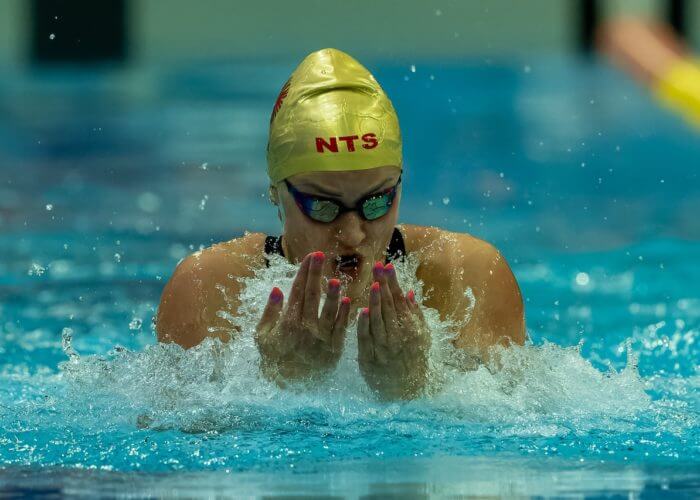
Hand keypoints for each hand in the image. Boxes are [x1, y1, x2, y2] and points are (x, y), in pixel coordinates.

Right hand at [255, 251, 350, 383]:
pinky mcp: (334, 349)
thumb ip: (270, 312)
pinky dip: (344, 315)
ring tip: (335, 279)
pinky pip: (340, 329)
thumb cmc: (274, 359)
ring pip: (329, 311)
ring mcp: (321, 338)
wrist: (288, 387)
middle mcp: (306, 328)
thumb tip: (276, 289)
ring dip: (333, 294)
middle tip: (321, 255)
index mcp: (288, 322)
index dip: (304, 272)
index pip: (298, 291)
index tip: (310, 256)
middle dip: (316, 274)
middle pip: (313, 295)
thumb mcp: (262, 336)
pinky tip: (347, 301)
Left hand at [357, 261, 430, 399]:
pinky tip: (362, 311)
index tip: (387, 265)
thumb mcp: (421, 336)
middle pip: (388, 306)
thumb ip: (414, 314)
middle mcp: (398, 336)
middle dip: (383, 285)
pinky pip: (366, 339)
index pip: (399, 300)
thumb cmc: (414, 359)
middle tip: (377, 266)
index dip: (393, 282)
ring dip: (375, 301)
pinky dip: (364, 325)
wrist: (407, 390)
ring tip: (373, 284)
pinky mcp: (369, 358)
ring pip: (379, 321)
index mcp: (410, 328)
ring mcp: (384, 347)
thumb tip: (409, 292)